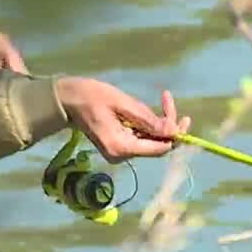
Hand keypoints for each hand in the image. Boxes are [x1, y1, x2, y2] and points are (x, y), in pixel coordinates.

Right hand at [55, 78, 190, 163]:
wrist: (68, 99)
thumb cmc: (91, 96)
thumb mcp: (121, 102)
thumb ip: (147, 118)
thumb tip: (173, 131)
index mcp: (122, 147)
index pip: (159, 149)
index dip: (174, 134)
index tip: (183, 115)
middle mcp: (122, 155)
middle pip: (157, 146)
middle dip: (168, 125)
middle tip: (168, 100)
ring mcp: (120, 153)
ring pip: (151, 141)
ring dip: (160, 122)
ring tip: (163, 99)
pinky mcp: (119, 146)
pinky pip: (142, 138)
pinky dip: (150, 125)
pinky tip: (151, 109)